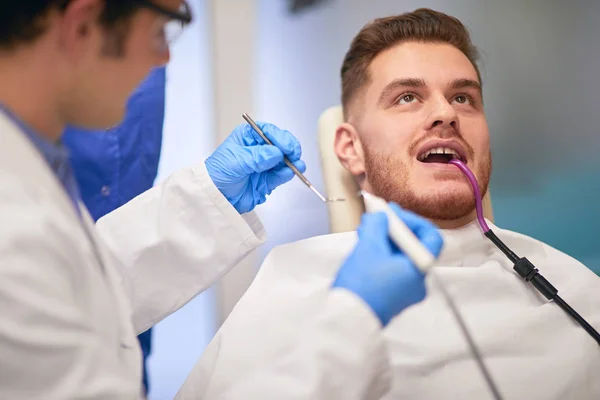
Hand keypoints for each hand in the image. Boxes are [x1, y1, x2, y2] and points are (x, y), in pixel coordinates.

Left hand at [205, 122, 305, 213]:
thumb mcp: (235, 162)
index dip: (280, 137)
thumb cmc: (216, 174)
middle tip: (294, 155)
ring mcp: (264, 165)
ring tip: (298, 166)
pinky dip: (286, 174)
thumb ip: (256, 157)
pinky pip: (281, 175)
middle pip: (280, 144)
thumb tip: (275, 153)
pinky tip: (290, 173)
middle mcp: (258, 149)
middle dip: (289, 149)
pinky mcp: (267, 180)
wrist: (214, 197)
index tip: (288, 146)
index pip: (268, 132)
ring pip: (284, 160)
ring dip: (292, 163)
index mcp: (247, 137)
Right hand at [332, 203, 442, 325]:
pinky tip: (366, 245)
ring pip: (400, 256)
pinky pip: (393, 268)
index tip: (392, 214)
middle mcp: (418, 281)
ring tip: (365, 228)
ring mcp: (406, 291)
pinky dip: (382, 254)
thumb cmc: (361, 284)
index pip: (429, 236)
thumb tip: (381, 215)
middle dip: (394, 228)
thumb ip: (378, 224)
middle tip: (376, 216)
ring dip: (385, 239)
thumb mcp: (368, 246)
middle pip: (413, 246)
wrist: (347, 319)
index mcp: (419, 269)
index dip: (412, 220)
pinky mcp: (393, 296)